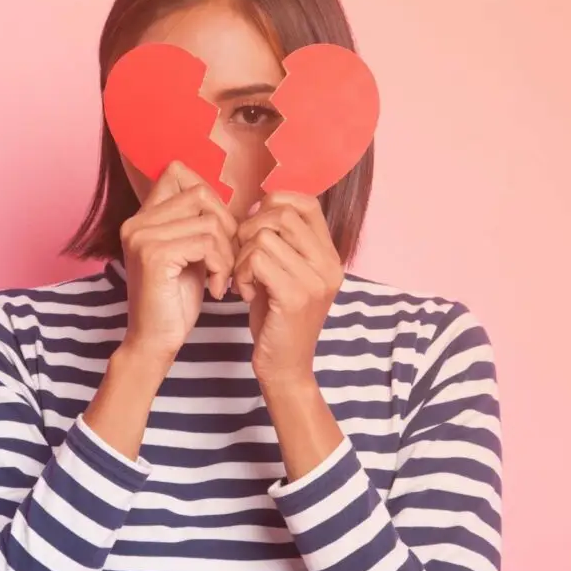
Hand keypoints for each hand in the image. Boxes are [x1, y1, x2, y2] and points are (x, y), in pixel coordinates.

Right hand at [120, 161, 237, 365]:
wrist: (154, 342)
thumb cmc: (175, 300)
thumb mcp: (189, 253)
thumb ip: (197, 223)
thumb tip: (229, 196)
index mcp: (143, 217)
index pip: (178, 171)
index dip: (209, 196)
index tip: (219, 232)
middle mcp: (136, 221)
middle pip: (200, 193)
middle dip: (226, 225)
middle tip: (228, 260)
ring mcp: (142, 236)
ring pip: (209, 221)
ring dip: (227, 252)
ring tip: (223, 277)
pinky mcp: (154, 255)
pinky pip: (207, 243)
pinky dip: (222, 266)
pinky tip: (217, 288)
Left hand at [234, 192, 343, 385]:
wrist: (286, 368)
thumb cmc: (278, 318)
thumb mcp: (285, 273)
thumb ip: (282, 241)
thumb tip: (259, 202)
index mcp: (330, 255)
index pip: (307, 202)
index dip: (274, 203)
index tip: (254, 227)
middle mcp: (329, 264)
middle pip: (282, 214)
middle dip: (250, 229)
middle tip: (243, 257)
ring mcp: (315, 280)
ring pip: (263, 236)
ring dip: (241, 256)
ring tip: (244, 280)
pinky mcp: (296, 296)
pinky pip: (257, 259)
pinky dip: (241, 273)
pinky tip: (244, 293)